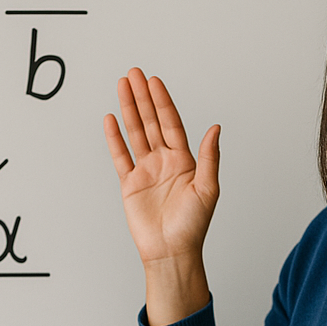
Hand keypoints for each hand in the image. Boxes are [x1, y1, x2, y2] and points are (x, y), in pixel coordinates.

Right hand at [104, 68, 219, 268]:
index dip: (163, 102)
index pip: (171, 123)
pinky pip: (120, 156)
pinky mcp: (130, 184)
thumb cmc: (193, 226)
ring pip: (136, 133)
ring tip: (121, 86)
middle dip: (142, 97)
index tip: (154, 82)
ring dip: (129, 110)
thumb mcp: (207, 189)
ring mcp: (146, 171)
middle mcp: (165, 162)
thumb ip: (209, 157)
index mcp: (185, 161)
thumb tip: (215, 127)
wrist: (171, 252)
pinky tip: (110, 119)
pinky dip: (115, 138)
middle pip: (152, 122)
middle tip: (134, 73)